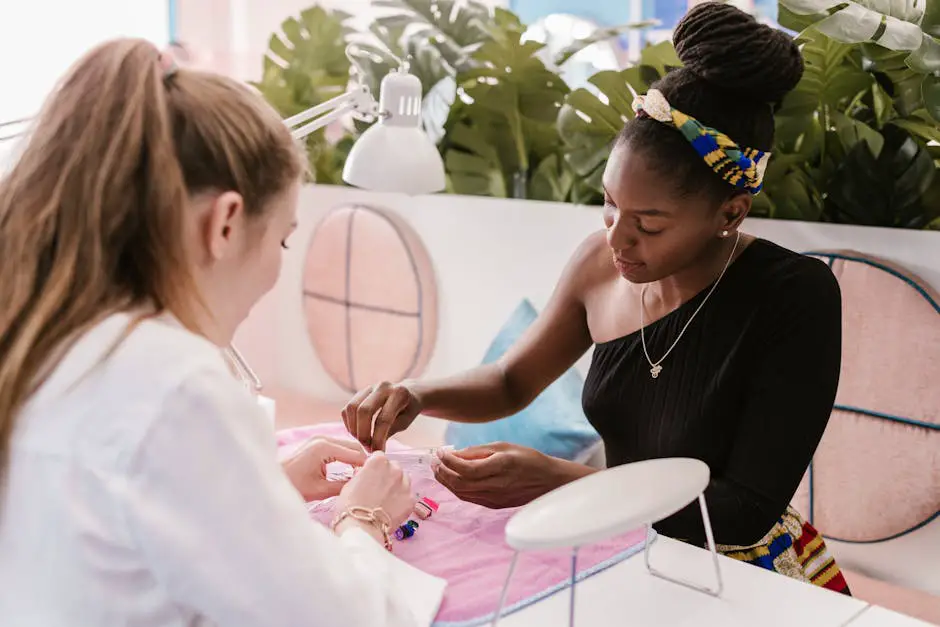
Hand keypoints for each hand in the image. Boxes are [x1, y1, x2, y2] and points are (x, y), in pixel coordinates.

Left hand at [281, 436, 365, 501]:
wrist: (273, 481)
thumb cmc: (294, 487)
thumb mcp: (321, 490)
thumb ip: (344, 485)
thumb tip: (362, 483)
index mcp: (324, 447)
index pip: (355, 454)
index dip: (367, 466)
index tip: (376, 478)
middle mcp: (322, 438)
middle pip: (354, 446)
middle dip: (363, 461)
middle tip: (372, 477)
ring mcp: (319, 438)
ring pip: (347, 446)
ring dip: (356, 458)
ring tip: (362, 475)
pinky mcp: (317, 442)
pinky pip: (339, 447)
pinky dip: (347, 457)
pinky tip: (351, 470)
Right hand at [336, 452, 414, 527]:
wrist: (361, 528)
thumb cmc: (350, 506)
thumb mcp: (349, 484)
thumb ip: (361, 474)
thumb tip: (365, 474)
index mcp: (378, 461)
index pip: (379, 457)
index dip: (374, 467)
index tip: (370, 475)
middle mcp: (395, 469)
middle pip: (393, 467)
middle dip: (387, 475)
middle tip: (378, 489)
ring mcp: (405, 484)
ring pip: (404, 480)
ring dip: (397, 486)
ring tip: (386, 499)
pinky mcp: (411, 500)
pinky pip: (408, 496)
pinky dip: (402, 501)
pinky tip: (392, 509)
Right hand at [342, 381, 421, 450]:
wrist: (409, 392)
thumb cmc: (409, 409)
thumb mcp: (406, 421)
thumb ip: (390, 430)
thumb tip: (374, 446)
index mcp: (398, 394)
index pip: (383, 419)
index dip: (378, 439)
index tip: (377, 452)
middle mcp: (382, 386)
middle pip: (363, 411)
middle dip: (363, 434)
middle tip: (368, 448)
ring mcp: (369, 387)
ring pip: (352, 408)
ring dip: (354, 429)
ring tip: (363, 441)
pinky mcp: (360, 392)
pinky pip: (347, 408)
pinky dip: (349, 423)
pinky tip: (358, 432)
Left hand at [434, 442, 578, 508]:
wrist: (549, 481)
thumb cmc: (528, 459)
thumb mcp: (504, 446)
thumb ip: (478, 451)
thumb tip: (454, 454)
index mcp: (501, 466)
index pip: (466, 468)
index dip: (449, 461)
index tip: (440, 451)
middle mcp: (497, 485)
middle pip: (460, 483)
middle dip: (442, 471)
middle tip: (434, 460)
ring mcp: (495, 498)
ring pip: (462, 493)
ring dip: (446, 481)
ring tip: (438, 469)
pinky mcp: (495, 505)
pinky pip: (469, 498)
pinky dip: (456, 489)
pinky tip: (451, 479)